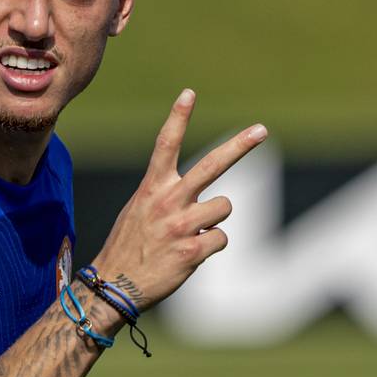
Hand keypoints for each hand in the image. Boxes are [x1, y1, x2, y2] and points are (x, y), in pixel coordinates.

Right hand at [93, 89, 266, 310]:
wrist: (114, 283)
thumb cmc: (130, 244)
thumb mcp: (139, 210)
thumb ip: (167, 196)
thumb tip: (207, 198)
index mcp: (152, 188)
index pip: (165, 144)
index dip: (178, 117)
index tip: (189, 93)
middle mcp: (167, 201)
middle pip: (211, 165)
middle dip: (239, 146)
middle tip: (262, 129)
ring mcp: (181, 226)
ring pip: (223, 207)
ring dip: (212, 221)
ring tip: (188, 234)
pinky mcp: (192, 251)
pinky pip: (221, 239)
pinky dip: (209, 247)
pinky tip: (187, 254)